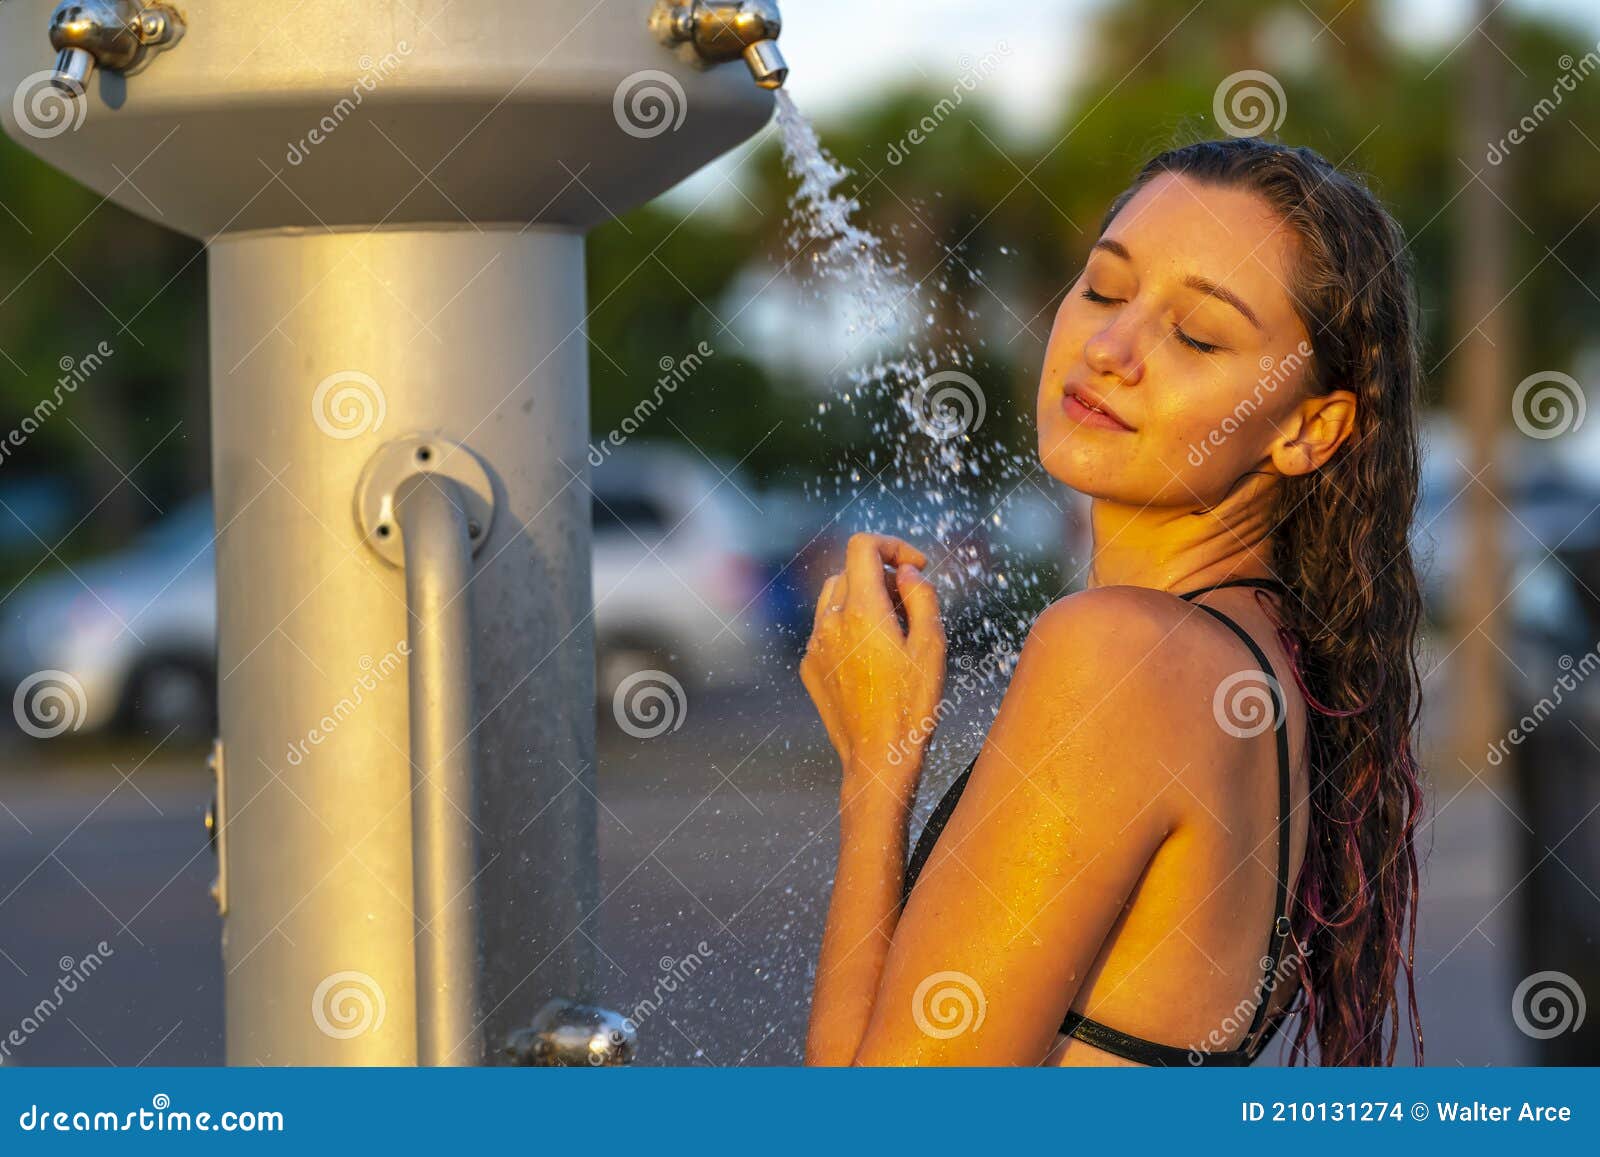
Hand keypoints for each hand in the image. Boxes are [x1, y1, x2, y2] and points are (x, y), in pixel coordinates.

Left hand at [800, 533, 945, 801]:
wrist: (878, 760)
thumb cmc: (913, 706)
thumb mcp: (932, 646)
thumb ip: (921, 597)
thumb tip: (907, 571)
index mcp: (861, 611)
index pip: (862, 546)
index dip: (893, 545)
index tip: (917, 566)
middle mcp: (830, 622)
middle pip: (850, 570)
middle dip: (884, 576)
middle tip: (913, 607)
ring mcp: (815, 645)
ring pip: (834, 597)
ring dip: (863, 598)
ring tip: (894, 630)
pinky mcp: (810, 667)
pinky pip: (827, 629)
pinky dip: (849, 626)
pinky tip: (873, 658)